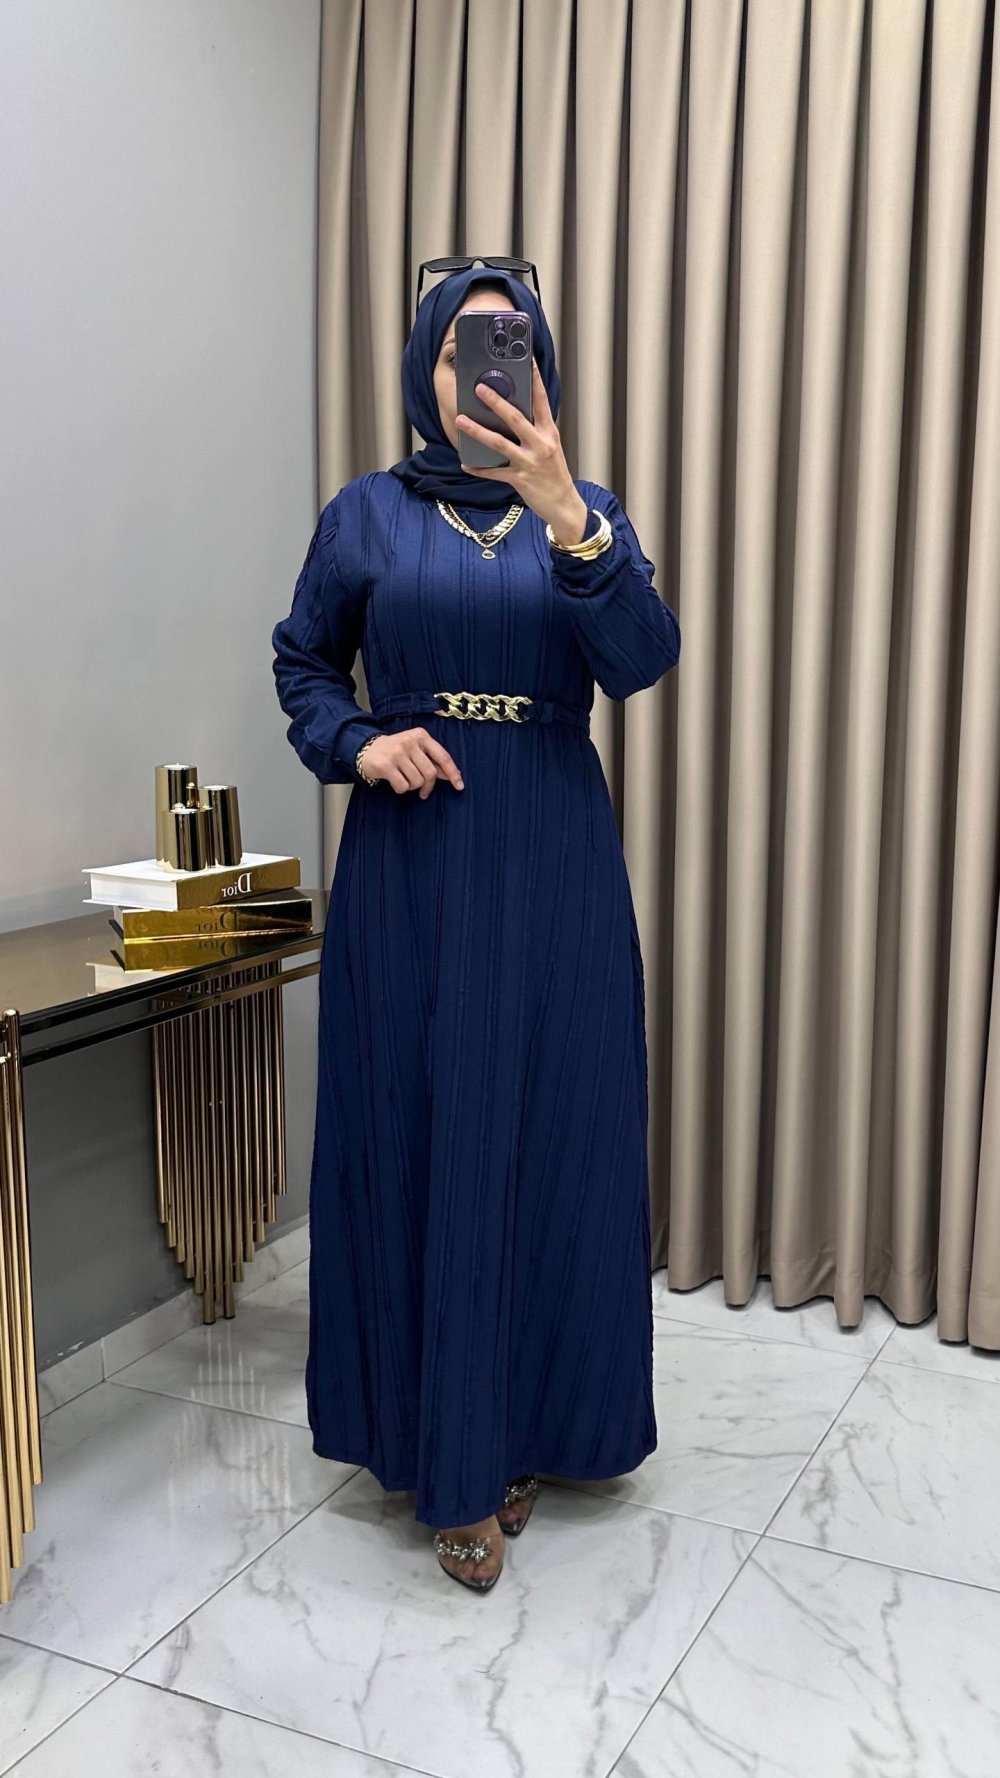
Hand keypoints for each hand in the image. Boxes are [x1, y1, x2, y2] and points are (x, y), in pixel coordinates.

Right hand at [358, 728, 464, 798]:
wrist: (367, 749)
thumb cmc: (397, 751)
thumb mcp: (417, 750)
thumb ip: (434, 760)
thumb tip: (454, 774)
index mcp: (421, 736)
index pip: (442, 756)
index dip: (452, 773)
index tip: (459, 786)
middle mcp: (410, 742)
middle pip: (430, 773)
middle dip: (428, 786)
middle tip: (423, 791)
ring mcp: (397, 753)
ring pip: (417, 781)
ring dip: (412, 787)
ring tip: (405, 779)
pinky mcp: (386, 765)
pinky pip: (403, 786)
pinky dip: (401, 789)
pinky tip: (395, 781)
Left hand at [456, 358, 588, 545]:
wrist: (564, 505)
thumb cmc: (554, 475)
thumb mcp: (550, 448)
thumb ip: (535, 431)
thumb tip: (512, 415)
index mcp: (549, 432)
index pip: (541, 400)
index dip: (535, 379)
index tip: (527, 360)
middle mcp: (540, 444)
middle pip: (516, 418)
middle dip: (496, 402)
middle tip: (479, 388)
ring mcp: (530, 462)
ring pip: (499, 443)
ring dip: (477, 431)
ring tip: (460, 421)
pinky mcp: (520, 480)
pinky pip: (495, 472)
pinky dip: (479, 468)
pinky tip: (466, 463)